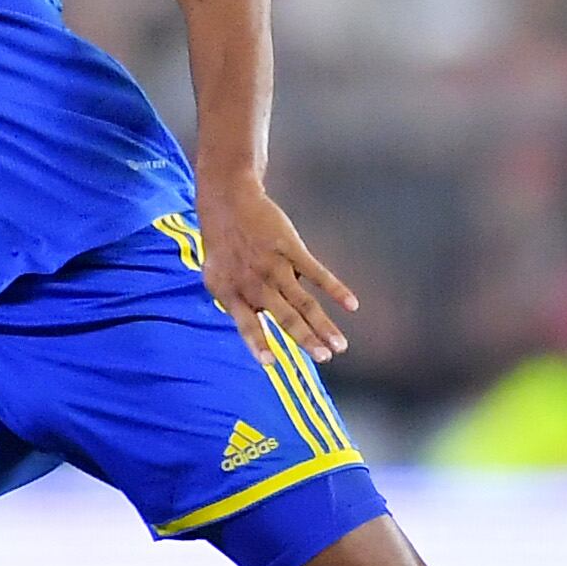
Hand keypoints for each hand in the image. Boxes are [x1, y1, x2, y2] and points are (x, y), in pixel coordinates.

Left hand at [197, 174, 357, 362]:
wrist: (229, 202)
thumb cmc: (221, 244)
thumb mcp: (215, 276)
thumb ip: (237, 301)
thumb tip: (264, 320)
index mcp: (232, 293)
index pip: (246, 325)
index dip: (257, 344)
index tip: (270, 363)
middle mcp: (254, 283)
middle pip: (285, 317)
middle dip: (307, 340)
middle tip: (325, 358)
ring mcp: (274, 266)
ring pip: (304, 302)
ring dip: (324, 325)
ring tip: (340, 346)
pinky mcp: (291, 249)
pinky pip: (317, 273)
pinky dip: (336, 290)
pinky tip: (352, 305)